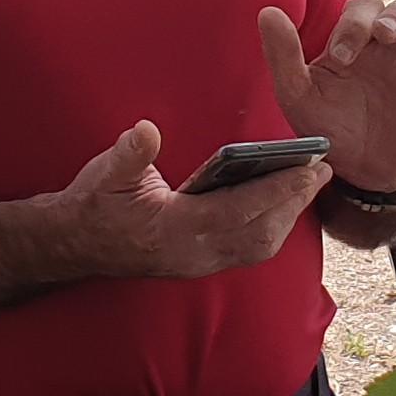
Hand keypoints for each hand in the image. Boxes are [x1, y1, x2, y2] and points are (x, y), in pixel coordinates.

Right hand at [45, 119, 332, 282]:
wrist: (73, 246)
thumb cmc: (93, 205)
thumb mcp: (106, 173)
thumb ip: (130, 154)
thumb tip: (146, 131)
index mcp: (176, 229)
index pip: (242, 209)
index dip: (279, 189)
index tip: (308, 168)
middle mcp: (194, 253)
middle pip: (261, 232)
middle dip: (294, 201)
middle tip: (322, 170)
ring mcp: (197, 263)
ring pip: (258, 247)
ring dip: (287, 217)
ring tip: (308, 185)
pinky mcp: (198, 264)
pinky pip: (247, 252)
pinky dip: (271, 230)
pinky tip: (281, 207)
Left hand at [260, 0, 395, 197]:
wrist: (357, 172)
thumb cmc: (326, 126)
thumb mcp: (297, 95)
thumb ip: (283, 55)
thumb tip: (267, 11)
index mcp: (356, 40)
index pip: (363, 8)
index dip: (355, 23)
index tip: (342, 58)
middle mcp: (388, 47)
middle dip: (395, 18)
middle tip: (383, 36)